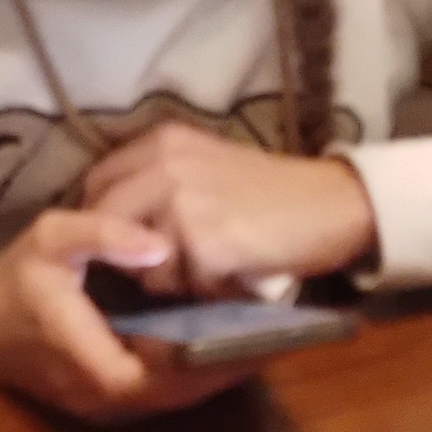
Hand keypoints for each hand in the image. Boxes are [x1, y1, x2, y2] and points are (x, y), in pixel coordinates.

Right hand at [0, 206, 251, 424]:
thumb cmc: (14, 283)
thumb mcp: (49, 240)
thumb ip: (101, 235)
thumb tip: (159, 245)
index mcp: (97, 364)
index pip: (171, 372)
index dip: (216, 356)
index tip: (257, 327)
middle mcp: (110, 398)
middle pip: (187, 390)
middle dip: (232, 363)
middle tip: (280, 331)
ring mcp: (111, 406)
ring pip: (180, 394)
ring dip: (221, 369)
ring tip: (267, 335)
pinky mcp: (113, 398)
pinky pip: (167, 388)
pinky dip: (199, 368)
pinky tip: (226, 340)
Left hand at [76, 121, 375, 293]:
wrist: (332, 205)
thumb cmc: (271, 193)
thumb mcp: (205, 167)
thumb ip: (157, 184)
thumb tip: (109, 224)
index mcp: (163, 141)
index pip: (98, 182)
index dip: (103, 219)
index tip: (121, 243)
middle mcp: (164, 164)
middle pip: (104, 221)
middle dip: (124, 255)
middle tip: (160, 269)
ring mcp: (181, 203)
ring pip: (139, 263)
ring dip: (166, 278)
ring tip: (208, 268)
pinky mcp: (203, 242)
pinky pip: (176, 285)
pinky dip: (200, 290)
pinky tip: (229, 277)